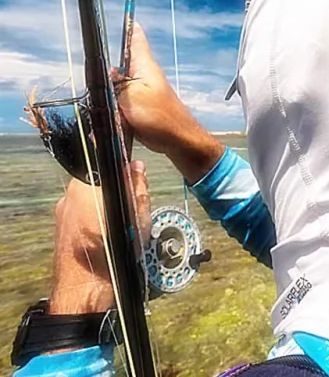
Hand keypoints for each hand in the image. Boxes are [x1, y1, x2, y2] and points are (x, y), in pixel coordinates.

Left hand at [50, 161, 149, 313]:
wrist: (84, 293)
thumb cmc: (111, 255)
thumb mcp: (136, 218)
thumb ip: (137, 187)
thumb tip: (136, 166)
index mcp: (84, 186)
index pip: (105, 164)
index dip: (123, 171)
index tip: (136, 180)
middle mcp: (68, 197)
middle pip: (98, 183)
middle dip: (117, 193)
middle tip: (133, 210)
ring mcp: (62, 215)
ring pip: (91, 201)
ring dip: (107, 209)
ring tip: (122, 229)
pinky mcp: (61, 231)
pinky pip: (83, 217)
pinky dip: (97, 223)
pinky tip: (109, 239)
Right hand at [114, 23, 224, 183]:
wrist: (178, 141)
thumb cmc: (160, 118)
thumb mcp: (131, 97)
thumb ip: (116, 83)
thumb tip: (109, 74)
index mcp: (144, 66)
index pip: (136, 39)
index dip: (130, 27)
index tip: (125, 16)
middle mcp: (144, 76)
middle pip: (118, 68)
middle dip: (106, 81)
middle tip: (106, 93)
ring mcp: (142, 93)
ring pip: (116, 91)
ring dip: (111, 104)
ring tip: (118, 117)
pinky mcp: (141, 108)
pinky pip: (122, 107)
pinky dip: (117, 116)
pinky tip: (118, 126)